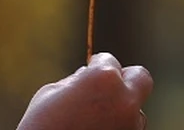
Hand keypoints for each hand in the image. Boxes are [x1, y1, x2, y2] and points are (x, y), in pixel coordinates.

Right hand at [17, 52, 152, 129]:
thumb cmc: (42, 125)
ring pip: (136, 109)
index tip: (89, 71)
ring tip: (94, 121)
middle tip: (108, 87)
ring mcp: (131, 125)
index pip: (109, 59)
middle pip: (140, 77)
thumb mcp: (51, 93)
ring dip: (121, 110)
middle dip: (126, 78)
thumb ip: (76, 80)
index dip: (95, 65)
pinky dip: (117, 128)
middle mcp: (125, 99)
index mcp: (104, 78)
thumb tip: (86, 75)